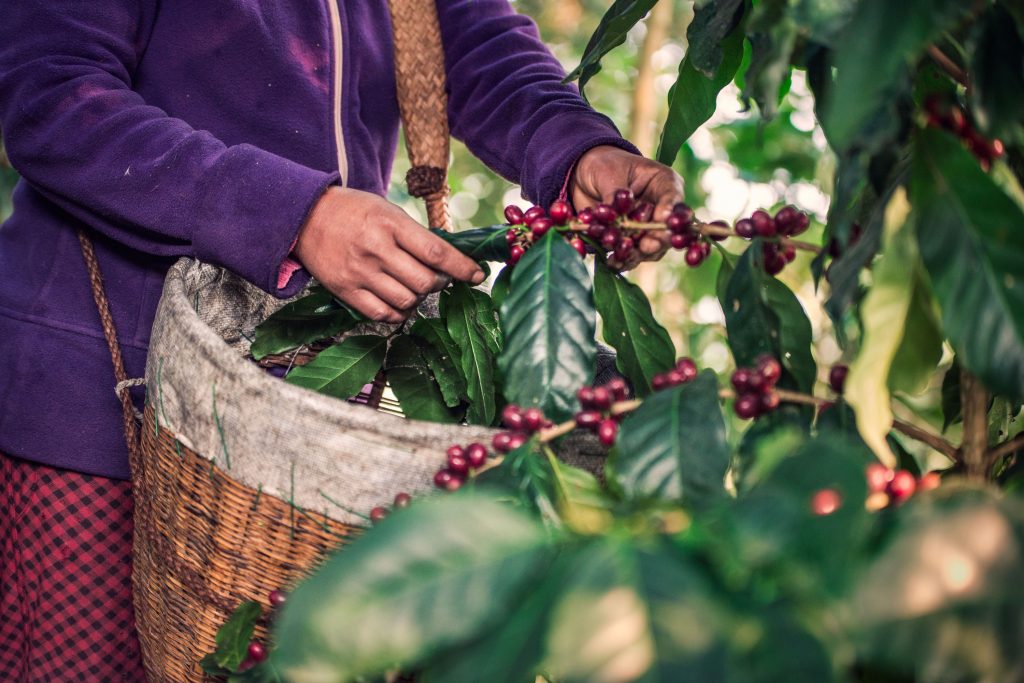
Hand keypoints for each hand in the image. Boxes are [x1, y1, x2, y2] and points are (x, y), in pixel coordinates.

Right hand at [296, 187, 484, 321]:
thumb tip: (449, 260)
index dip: (462, 267)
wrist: (305, 217)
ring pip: (407, 302)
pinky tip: (400, 304)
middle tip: (439, 277)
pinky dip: (399, 314)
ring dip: (420, 298)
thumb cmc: (354, 211)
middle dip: (440, 283)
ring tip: (416, 287)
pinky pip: (383, 315)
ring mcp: (359, 273)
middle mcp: (376, 249)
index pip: (436, 252)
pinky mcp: (345, 291)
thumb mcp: (387, 210)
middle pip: (425, 282)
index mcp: (390, 224)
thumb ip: (416, 235)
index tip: (478, 275)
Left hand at [570, 145, 684, 269]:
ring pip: (652, 247)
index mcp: (663, 183)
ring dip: (638, 254)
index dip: (670, 212)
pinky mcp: (632, 240)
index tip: (663, 220)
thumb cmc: (602, 165)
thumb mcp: (609, 173)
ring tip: (623, 257)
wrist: (583, 176)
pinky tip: (613, 263)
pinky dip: (623, 260)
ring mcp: (647, 226)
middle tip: (646, 246)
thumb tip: (616, 214)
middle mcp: (660, 207)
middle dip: (657, 240)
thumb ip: (615, 195)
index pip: (673, 198)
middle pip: (667, 229)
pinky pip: (633, 255)